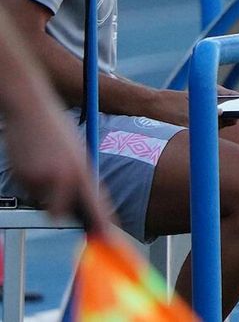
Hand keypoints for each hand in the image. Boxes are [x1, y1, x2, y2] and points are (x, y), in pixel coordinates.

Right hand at [3, 108, 115, 231]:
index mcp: (83, 171)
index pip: (96, 206)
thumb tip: (81, 207)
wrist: (30, 108)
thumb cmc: (56, 130)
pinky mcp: (22, 177)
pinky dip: (29, 181)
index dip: (102, 226)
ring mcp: (41, 179)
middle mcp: (65, 178)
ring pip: (42, 202)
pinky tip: (31, 160)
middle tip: (60, 200)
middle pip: (62, 215)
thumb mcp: (76, 154)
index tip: (107, 240)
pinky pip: (27, 190)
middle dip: (60, 212)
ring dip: (42, 192)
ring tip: (44, 164)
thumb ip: (79, 178)